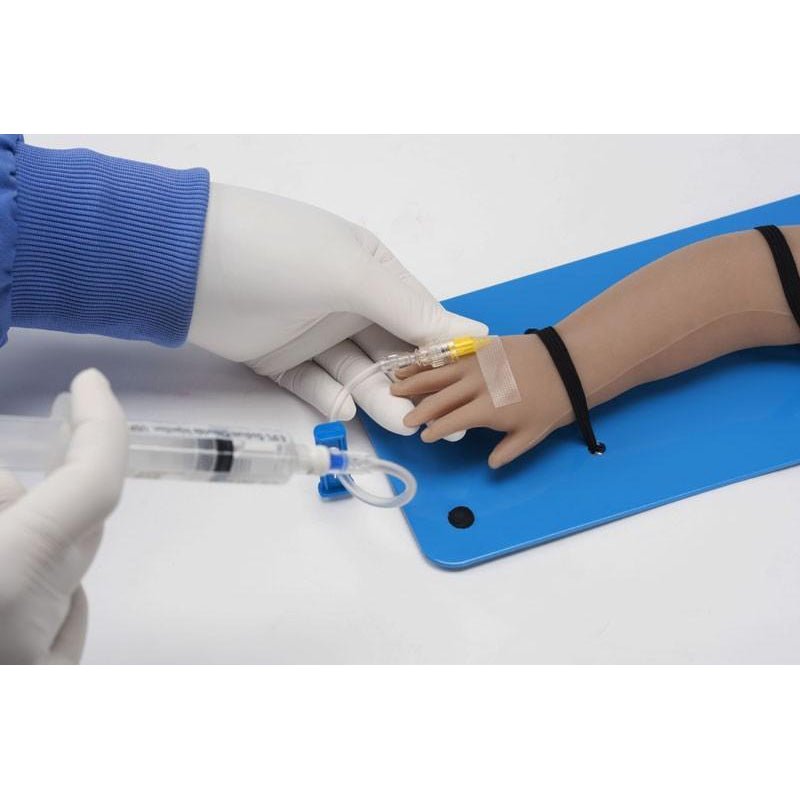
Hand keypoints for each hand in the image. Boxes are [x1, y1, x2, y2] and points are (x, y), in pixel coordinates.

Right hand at [0, 369, 126, 663]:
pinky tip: (16, 575)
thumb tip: (12, 486)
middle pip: (77, 521)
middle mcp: (35, 626)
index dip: (102, 424)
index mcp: (7, 579)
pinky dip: (41, 582)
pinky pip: (63, 617)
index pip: (95, 483)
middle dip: (32, 483)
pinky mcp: (37, 690)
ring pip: (67, 567)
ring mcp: (38, 666)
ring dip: (30, 531)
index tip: (92, 382)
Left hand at [188, 183, 486, 434]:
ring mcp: (313, 332)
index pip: (422, 317)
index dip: (446, 352)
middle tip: (436, 418)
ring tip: (400, 423)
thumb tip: (475, 333)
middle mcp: (348, 302)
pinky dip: (330, 398)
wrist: (182, 263)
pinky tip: (345, 409)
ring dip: (377, 397)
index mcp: (373, 271)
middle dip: (413, 384)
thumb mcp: (352, 273)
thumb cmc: (279, 253)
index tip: (471, 385)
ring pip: (356, 373)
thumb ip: (410, 310)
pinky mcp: (280, 359)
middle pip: (392, 352)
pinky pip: (314, 385)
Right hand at [391, 335, 572, 467]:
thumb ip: (506, 452)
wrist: (565, 364)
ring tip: (395, 384)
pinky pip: (450, 356)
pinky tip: (418, 361)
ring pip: (438, 373)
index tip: (424, 436)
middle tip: (403, 417)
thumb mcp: (531, 435)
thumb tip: (489, 464)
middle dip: (417, 409)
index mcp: (485, 410)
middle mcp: (474, 386)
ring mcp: (476, 364)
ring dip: (415, 380)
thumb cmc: (551, 403)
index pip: (449, 422)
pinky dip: (431, 360)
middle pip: (438, 399)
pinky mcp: (481, 348)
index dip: (433, 430)